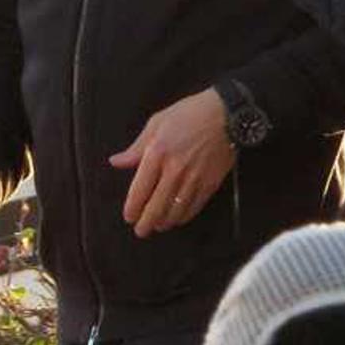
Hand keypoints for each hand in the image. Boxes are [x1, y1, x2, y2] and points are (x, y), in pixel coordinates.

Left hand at [109, 88, 234, 238]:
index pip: (140, 189)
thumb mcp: (158, 123)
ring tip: (158, 226)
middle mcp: (175, 170)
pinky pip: (194, 207)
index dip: (133, 208)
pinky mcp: (210, 183)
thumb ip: (136, 147)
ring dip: (164, 222)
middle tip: (141, 231)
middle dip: (146, 223)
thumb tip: (116, 162)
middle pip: (156, 206)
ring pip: (175, 210)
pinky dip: (184, 217)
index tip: (129, 216)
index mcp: (158, 153)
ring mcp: (194, 178)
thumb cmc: (190, 114)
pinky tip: (177, 219)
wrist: (228, 114)